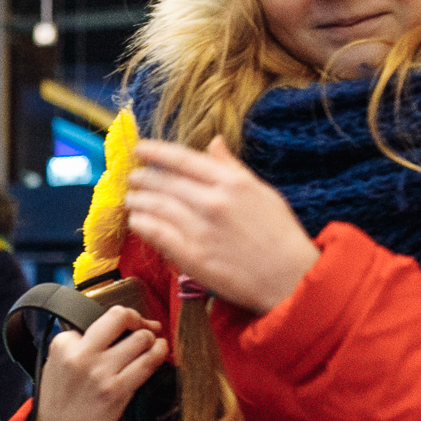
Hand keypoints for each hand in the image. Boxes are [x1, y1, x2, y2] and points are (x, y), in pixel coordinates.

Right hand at [33, 305, 168, 420]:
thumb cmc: (60, 400)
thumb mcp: (56, 363)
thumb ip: (76, 343)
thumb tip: (113, 329)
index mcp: (64, 344)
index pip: (100, 318)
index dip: (118, 322)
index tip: (125, 327)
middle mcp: (81, 355)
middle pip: (122, 317)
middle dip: (138, 320)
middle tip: (143, 328)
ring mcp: (101, 373)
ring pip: (141, 338)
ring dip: (151, 339)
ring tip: (152, 344)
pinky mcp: (117, 391)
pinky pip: (148, 363)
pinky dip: (159, 353)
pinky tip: (160, 353)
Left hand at [123, 137, 320, 314]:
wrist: (289, 277)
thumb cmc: (279, 234)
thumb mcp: (261, 191)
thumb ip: (232, 167)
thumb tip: (213, 142)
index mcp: (231, 182)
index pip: (183, 159)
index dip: (156, 152)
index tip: (139, 149)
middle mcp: (213, 202)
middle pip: (164, 182)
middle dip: (142, 178)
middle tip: (132, 178)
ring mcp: (201, 230)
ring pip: (155, 207)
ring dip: (137, 200)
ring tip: (131, 199)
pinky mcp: (192, 256)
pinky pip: (156, 234)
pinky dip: (141, 224)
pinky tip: (136, 221)